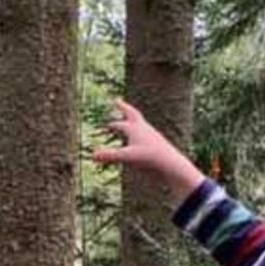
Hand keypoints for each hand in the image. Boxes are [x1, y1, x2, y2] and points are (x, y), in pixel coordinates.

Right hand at [90, 99, 206, 200]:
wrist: (171, 164)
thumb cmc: (150, 158)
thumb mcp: (127, 157)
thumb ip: (110, 156)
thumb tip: (92, 155)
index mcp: (135, 128)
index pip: (119, 124)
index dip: (110, 126)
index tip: (104, 125)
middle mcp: (144, 129)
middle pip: (132, 114)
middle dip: (123, 108)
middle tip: (117, 101)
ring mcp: (151, 135)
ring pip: (140, 124)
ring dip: (132, 121)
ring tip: (128, 121)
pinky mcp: (156, 143)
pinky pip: (146, 134)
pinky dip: (139, 133)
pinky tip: (139, 139)